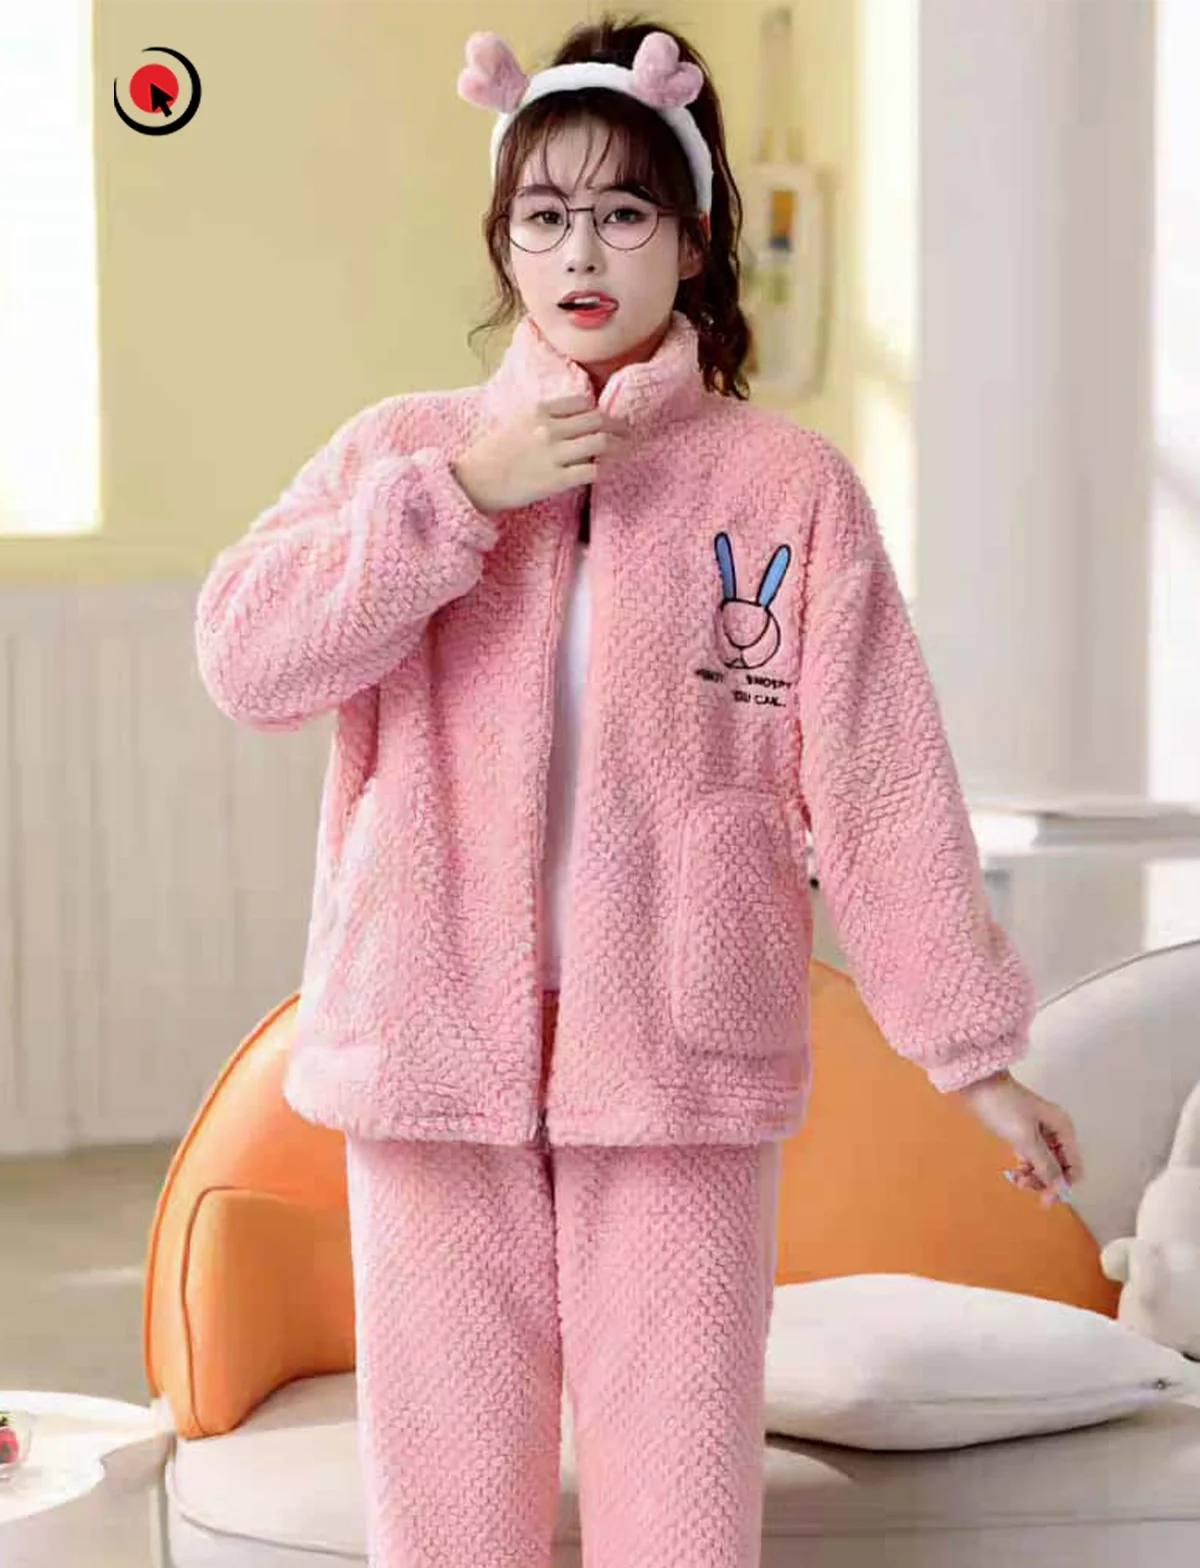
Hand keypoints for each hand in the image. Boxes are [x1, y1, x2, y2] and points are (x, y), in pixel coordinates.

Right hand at [451, 391, 629, 513]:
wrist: (473, 481)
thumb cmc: (489, 455)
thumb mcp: (514, 424)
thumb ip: (540, 419)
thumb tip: (566, 421)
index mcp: (538, 412)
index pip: (581, 403)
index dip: (597, 412)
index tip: (605, 420)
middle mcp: (548, 429)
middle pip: (597, 420)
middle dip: (617, 426)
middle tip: (627, 432)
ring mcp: (553, 455)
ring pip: (600, 442)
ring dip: (617, 447)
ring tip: (624, 451)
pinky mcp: (556, 480)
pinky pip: (591, 471)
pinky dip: (602, 470)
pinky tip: (602, 472)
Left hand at [953, 1070, 1083, 1206]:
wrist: (978, 1084)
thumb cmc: (1004, 1109)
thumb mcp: (1026, 1139)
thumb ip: (1045, 1164)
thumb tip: (1061, 1188)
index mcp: (1063, 1129)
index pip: (1074, 1166)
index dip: (1063, 1185)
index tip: (1045, 1199)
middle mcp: (1057, 1131)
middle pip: (1060, 1166)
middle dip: (1045, 1180)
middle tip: (1023, 1186)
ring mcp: (1041, 1131)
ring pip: (1045, 1163)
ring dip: (1034, 1174)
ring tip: (1016, 1179)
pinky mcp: (1025, 1132)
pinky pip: (1032, 1155)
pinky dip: (1026, 1165)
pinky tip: (1014, 1171)